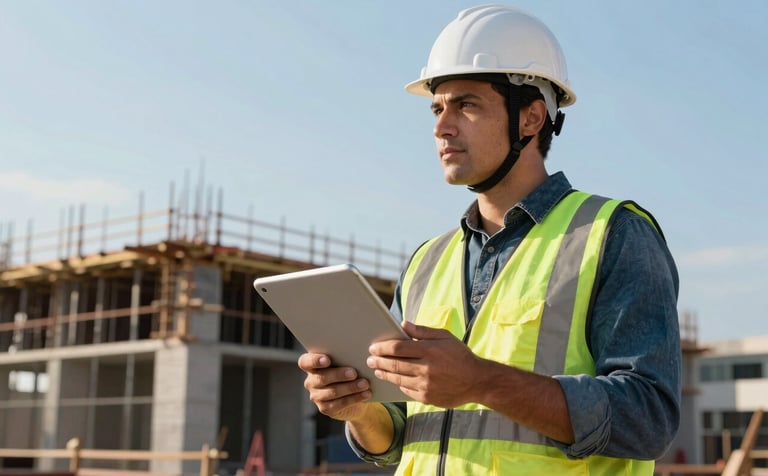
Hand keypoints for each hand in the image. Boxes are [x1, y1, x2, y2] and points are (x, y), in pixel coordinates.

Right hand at [297, 352, 372, 421]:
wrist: (356, 395)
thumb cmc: (350, 372)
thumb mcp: (347, 362)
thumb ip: (345, 357)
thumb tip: (356, 352)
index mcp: (312, 365)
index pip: (305, 362)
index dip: (314, 361)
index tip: (327, 360)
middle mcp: (311, 381)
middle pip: (321, 377)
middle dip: (339, 375)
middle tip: (354, 373)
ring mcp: (316, 396)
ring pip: (332, 392)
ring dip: (350, 387)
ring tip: (365, 384)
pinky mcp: (325, 408)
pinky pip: (339, 404)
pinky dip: (354, 398)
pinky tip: (366, 394)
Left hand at [367, 321, 482, 407]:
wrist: (477, 381)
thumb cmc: (460, 356)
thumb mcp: (445, 337)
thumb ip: (423, 331)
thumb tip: (403, 324)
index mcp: (429, 350)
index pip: (398, 347)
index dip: (383, 348)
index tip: (373, 348)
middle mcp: (426, 368)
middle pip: (395, 364)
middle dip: (379, 361)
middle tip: (369, 360)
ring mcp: (426, 385)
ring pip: (398, 379)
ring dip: (385, 374)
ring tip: (377, 370)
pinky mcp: (427, 398)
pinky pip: (407, 391)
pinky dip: (399, 384)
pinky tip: (394, 380)